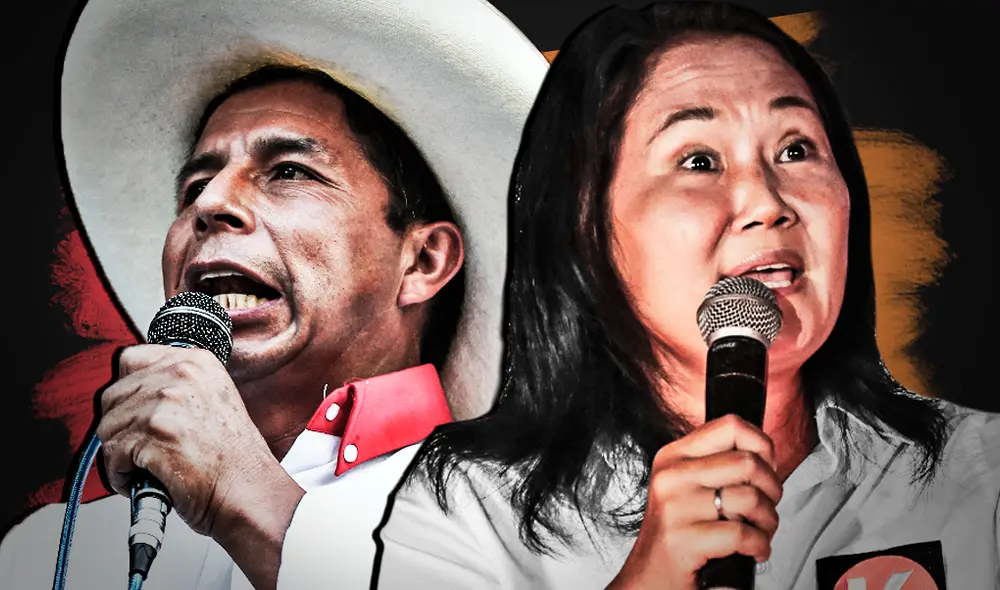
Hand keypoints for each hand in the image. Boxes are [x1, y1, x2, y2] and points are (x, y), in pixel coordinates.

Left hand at [96, 344, 292, 536]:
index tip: (133, 412)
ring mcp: (166, 403)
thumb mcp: (213, 400)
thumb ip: (177, 387)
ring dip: (119, 454)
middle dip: (120, 427)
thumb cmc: (233, 458)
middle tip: (138, 448)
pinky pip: (111, 455)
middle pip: (113, 395)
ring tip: (143, 467)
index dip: (127, 392)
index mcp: (196, 362)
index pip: (131, 360)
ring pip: (108, 427)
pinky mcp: (153, 435)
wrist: (247, 491)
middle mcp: (180, 375)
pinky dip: (120, 474)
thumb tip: (134, 395)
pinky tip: (142, 479)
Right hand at [608, 415, 781, 589]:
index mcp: (672, 456)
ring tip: (759, 532)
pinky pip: (743, 534)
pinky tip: (753, 551)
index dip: (761, 446)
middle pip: (748, 462)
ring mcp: (675, 507)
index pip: (730, 426)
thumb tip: (764, 452)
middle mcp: (670, 476)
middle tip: (765, 508)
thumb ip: (717, 464)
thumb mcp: (688, 487)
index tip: (765, 467)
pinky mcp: (683, 539)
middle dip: (771, 490)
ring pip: (750, 498)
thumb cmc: (677, 535)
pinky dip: (759, 546)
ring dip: (768, 521)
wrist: (650, 578)